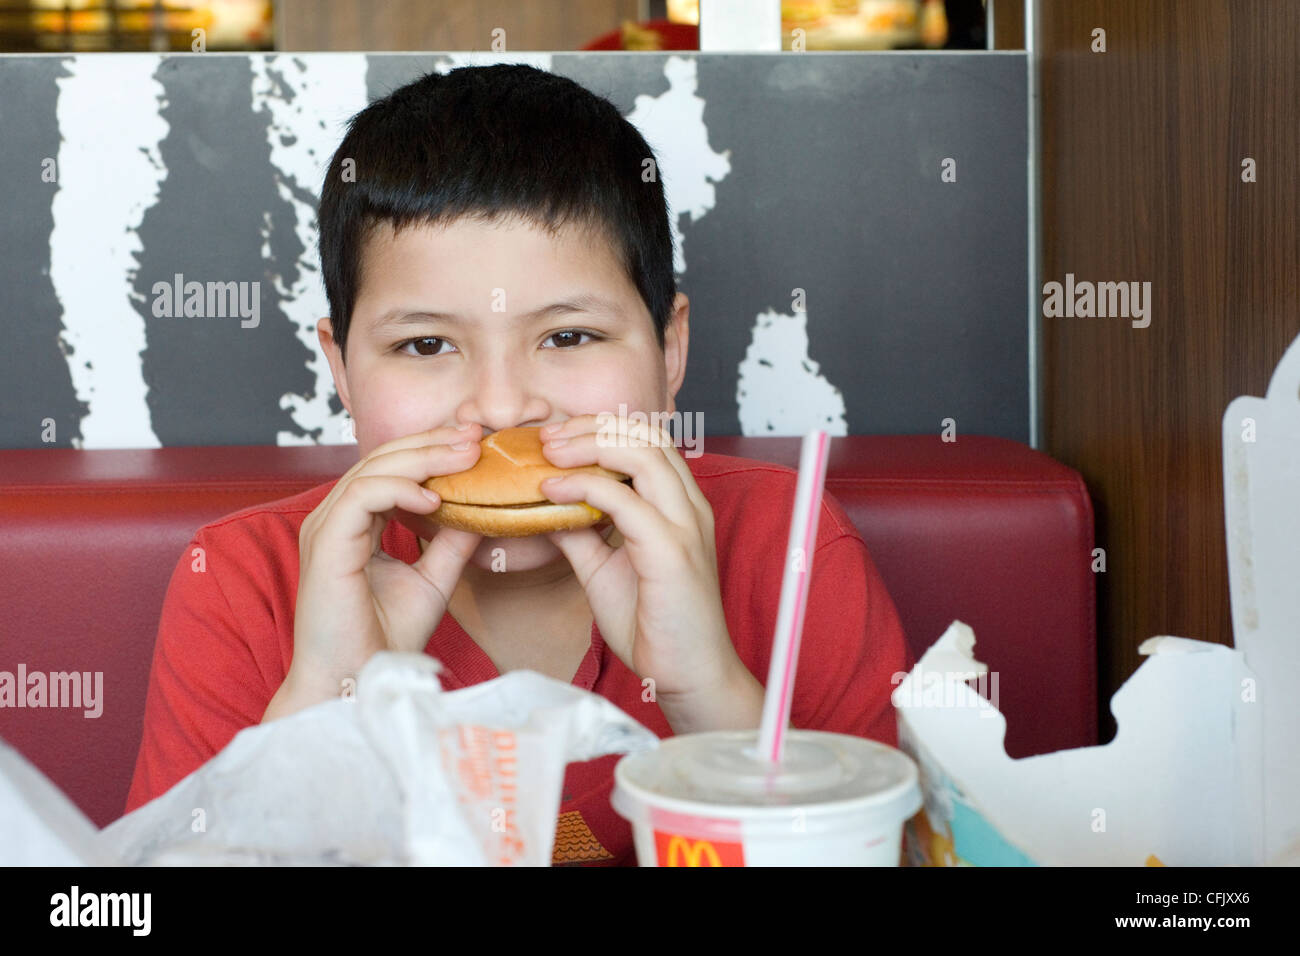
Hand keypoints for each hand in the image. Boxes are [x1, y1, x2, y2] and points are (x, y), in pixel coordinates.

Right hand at [266, 423, 484, 718]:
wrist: (359, 682)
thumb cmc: (386, 639)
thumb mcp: (432, 580)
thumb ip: (451, 542)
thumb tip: (486, 510)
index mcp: (353, 524)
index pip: (391, 469)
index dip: (431, 451)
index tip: (475, 444)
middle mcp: (334, 519)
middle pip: (382, 459)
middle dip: (432, 443)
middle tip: (474, 435)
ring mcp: (325, 528)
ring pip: (373, 469)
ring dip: (423, 458)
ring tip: (466, 456)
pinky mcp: (326, 543)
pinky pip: (363, 495)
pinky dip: (401, 488)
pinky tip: (435, 498)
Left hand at [537, 415, 749, 714]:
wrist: (688, 676)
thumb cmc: (653, 626)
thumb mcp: (604, 569)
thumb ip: (580, 533)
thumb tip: (544, 505)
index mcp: (680, 505)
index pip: (647, 439)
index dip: (601, 427)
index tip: (556, 437)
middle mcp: (689, 506)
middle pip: (646, 434)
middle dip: (591, 425)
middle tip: (545, 437)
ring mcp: (684, 526)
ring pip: (642, 453)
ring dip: (588, 444)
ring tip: (548, 453)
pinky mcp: (671, 552)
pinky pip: (625, 500)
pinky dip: (584, 486)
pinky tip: (551, 491)